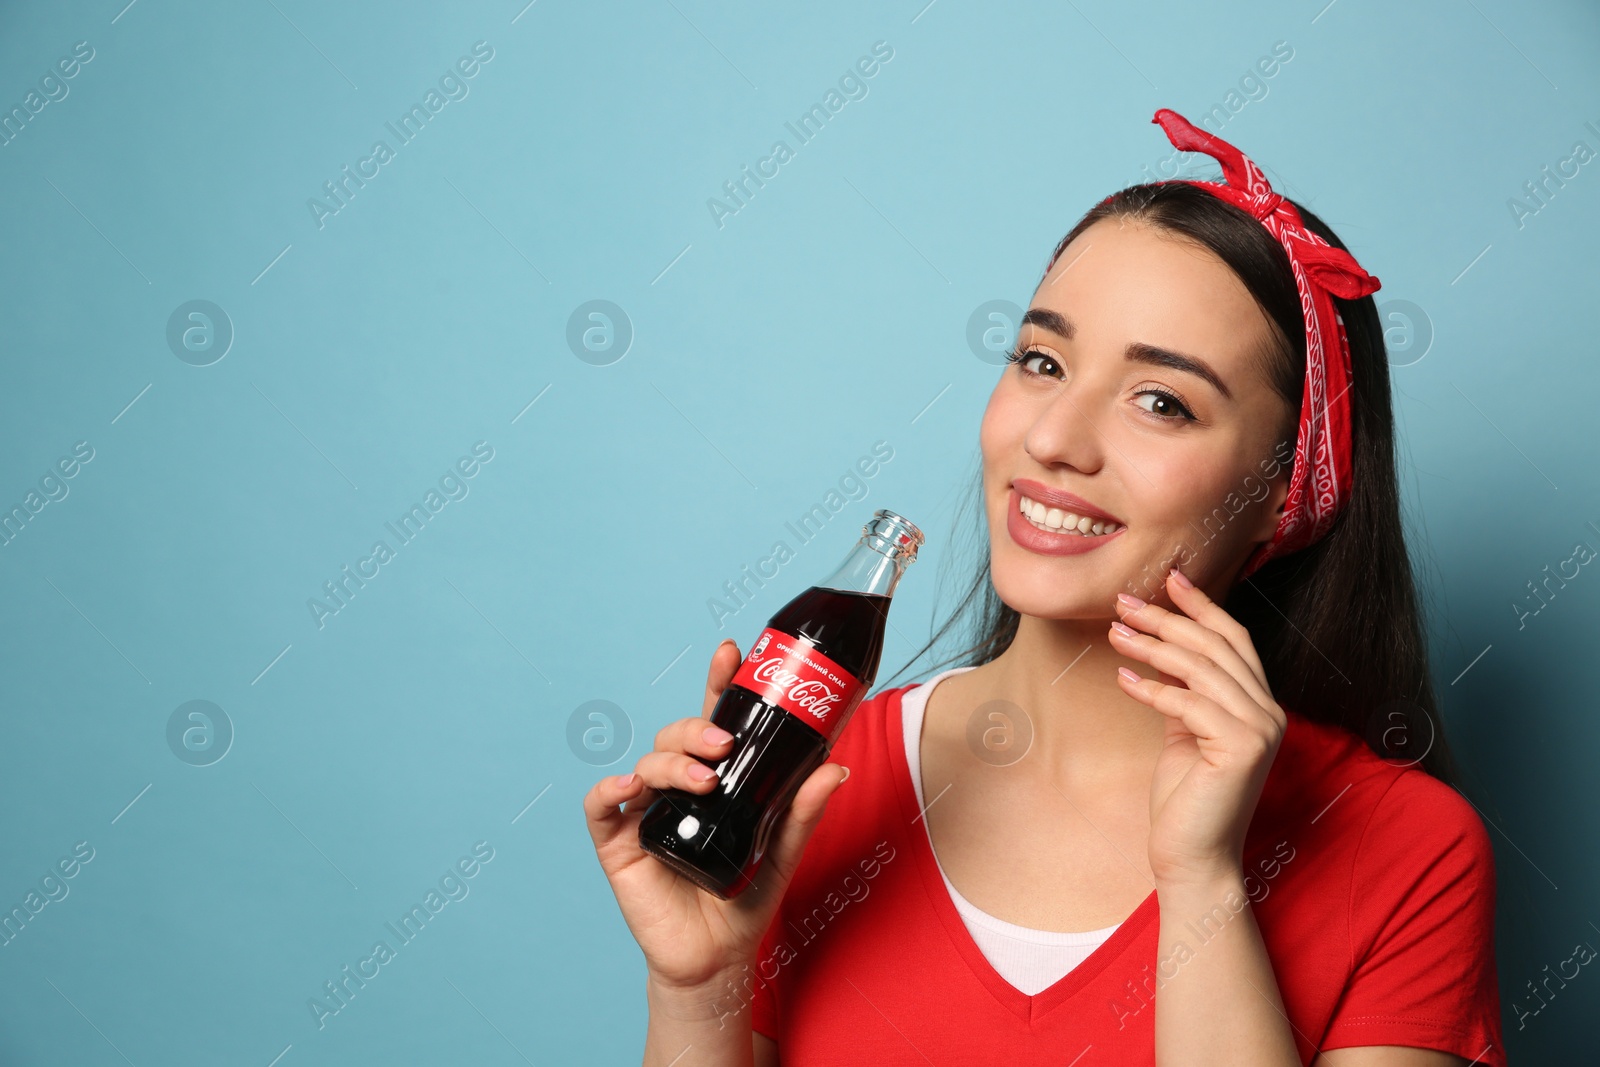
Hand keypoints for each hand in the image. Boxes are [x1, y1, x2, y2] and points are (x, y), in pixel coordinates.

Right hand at [582, 638, 850, 992]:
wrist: (717, 958)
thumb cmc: (747, 900)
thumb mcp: (783, 850)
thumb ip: (804, 810)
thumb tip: (836, 767)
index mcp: (715, 778)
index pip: (714, 720)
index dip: (718, 684)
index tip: (731, 652)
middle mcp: (678, 787)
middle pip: (676, 734)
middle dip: (696, 728)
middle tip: (724, 744)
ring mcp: (646, 811)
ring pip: (647, 761)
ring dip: (672, 760)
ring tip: (703, 780)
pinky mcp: (618, 843)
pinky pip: (602, 805)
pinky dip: (611, 787)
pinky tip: (631, 786)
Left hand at [1107, 568, 1286, 886]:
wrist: (1193, 857)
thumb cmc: (1185, 799)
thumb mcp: (1183, 734)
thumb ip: (1184, 695)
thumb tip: (1160, 653)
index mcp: (1259, 704)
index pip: (1234, 639)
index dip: (1203, 605)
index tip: (1170, 578)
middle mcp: (1268, 712)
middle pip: (1216, 646)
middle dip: (1167, 618)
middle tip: (1124, 602)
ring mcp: (1259, 730)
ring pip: (1201, 669)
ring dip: (1152, 647)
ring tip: (1114, 634)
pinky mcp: (1241, 749)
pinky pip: (1189, 704)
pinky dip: (1153, 690)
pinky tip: (1123, 680)